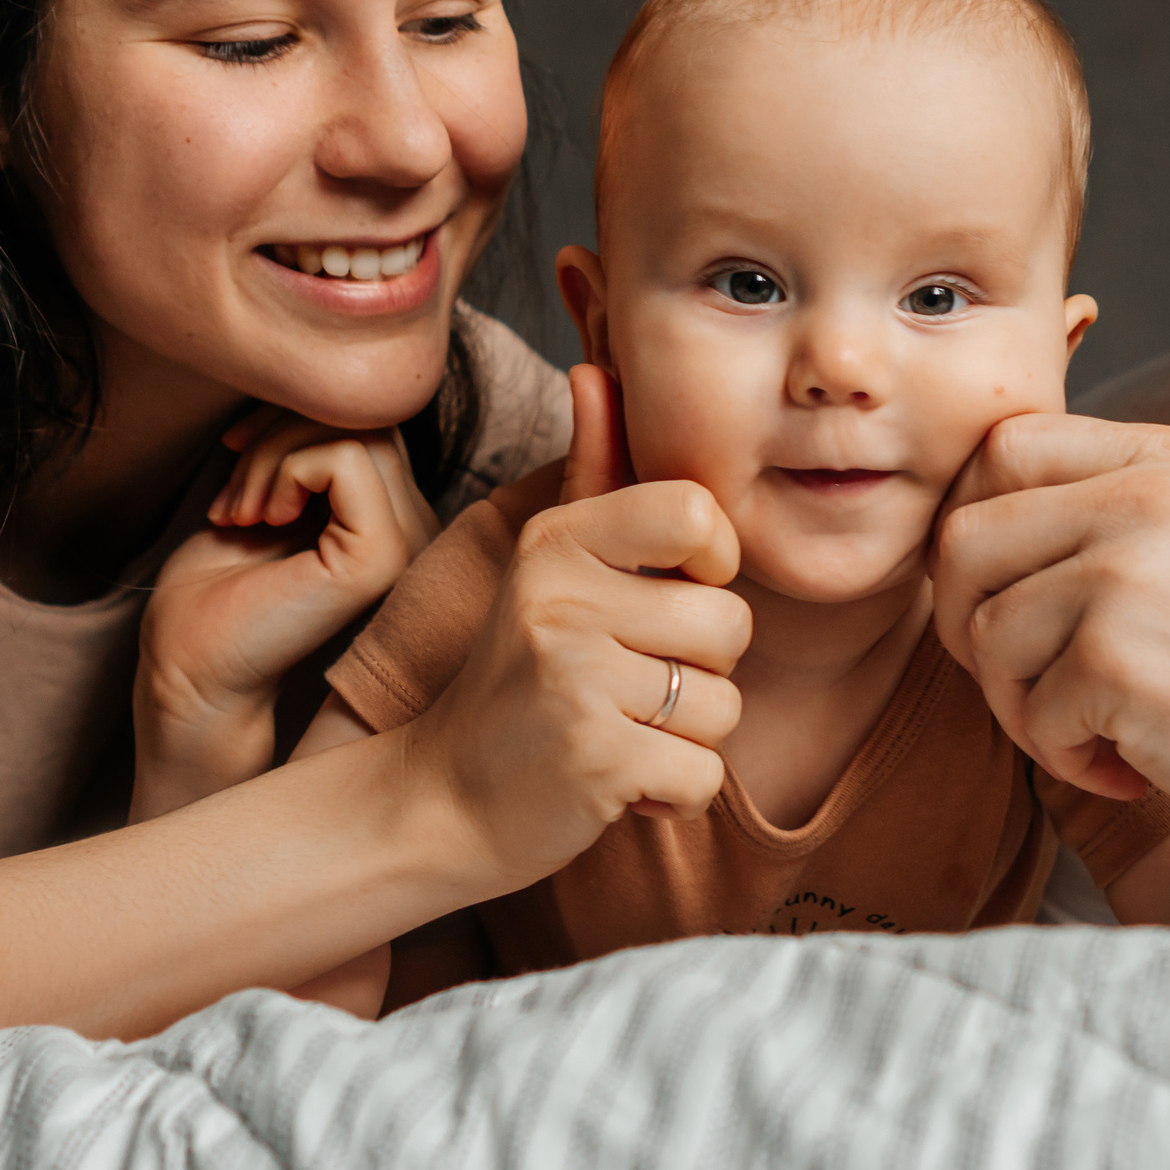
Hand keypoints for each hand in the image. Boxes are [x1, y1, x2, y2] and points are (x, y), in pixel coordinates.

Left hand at [133, 411, 439, 819]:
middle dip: (282, 428)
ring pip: (358, 430)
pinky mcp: (382, 556)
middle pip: (370, 416)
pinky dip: (285, 469)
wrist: (188, 668)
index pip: (373, 419)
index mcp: (390, 516)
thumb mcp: (267, 488)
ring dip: (274, 451)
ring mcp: (407, 544)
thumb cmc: (215, 591)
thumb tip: (318, 384)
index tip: (236, 451)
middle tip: (233, 491)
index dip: (299, 415)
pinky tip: (260, 517)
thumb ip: (306, 444)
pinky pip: (346, 459)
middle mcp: (414, 529)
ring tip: (240, 508)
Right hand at [402, 365, 750, 889]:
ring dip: (685, 738)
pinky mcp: (596, 759)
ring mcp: (576, 679)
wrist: (439, 801)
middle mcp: (561, 598)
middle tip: (628, 689)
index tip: (674, 592)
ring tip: (617, 733)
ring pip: (724, 705)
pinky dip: (669, 794)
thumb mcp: (545, 567)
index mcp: (557, 542)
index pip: (697, 513)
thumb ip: (591, 477)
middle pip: (729, 623)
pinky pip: (703, 774)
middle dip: (699, 672)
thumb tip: (594, 368)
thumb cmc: (518, 680)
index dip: (714, 563)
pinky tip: (615, 783)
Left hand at [930, 412, 1169, 892]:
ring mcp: (1132, 574)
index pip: (999, 448)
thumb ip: (1106, 508)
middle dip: (972, 627)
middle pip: (962, 540)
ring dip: (1022, 706)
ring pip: (983, 633)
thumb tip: (964, 520)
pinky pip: (1029, 713)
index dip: (973, 527)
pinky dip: (1067, 759)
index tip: (1007, 596)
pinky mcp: (1123, 662)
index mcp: (1164, 458)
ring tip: (1099, 729)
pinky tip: (1134, 764)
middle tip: (1035, 683)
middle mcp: (1145, 497)